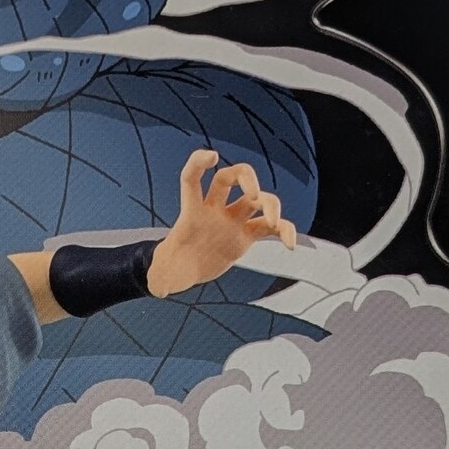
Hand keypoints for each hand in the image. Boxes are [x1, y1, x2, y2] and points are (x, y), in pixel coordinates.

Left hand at [148, 149, 297, 296]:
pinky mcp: (246, 234)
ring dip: (271, 205)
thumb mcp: (163, 274)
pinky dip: (284, 231)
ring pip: (257, 199)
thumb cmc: (171, 268)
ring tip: (275, 223)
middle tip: (255, 195)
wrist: (186, 272)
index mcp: (192, 213)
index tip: (212, 156)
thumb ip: (161, 279)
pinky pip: (270, 227)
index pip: (192, 179)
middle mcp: (214, 209)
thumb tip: (158, 292)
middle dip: (247, 178)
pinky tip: (290, 245)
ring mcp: (232, 220)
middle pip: (231, 178)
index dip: (198, 163)